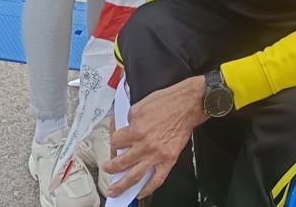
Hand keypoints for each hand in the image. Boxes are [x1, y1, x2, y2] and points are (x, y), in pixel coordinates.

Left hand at [104, 76, 207, 199]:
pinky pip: (157, 180)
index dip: (113, 142)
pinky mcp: (168, 159)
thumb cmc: (168, 102)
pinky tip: (140, 193)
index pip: (116, 142)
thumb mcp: (140, 106)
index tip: (115, 143)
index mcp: (135, 130)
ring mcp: (156, 155)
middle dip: (110, 168)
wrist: (188, 105)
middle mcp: (144, 145)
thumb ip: (129, 120)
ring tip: (115, 190)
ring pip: (134, 176)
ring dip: (121, 185)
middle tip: (107, 169)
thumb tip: (124, 129)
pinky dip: (148, 189)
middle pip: (120, 163)